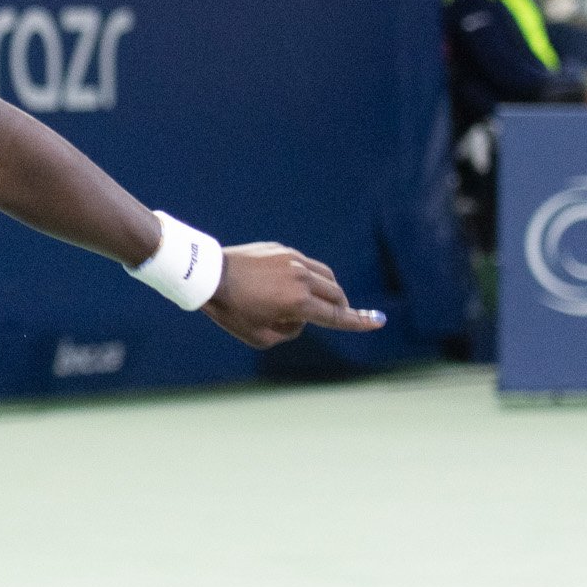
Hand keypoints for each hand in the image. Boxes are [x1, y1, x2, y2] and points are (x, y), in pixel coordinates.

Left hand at [203, 242, 385, 347]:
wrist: (208, 275)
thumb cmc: (231, 311)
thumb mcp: (260, 337)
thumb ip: (289, 331)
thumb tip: (301, 318)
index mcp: (298, 303)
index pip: (336, 316)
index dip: (359, 322)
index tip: (378, 322)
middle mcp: (301, 278)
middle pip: (336, 295)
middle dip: (342, 309)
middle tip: (341, 317)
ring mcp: (293, 260)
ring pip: (325, 276)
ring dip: (329, 291)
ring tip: (317, 303)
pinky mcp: (283, 250)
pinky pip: (306, 265)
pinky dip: (308, 278)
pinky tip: (292, 286)